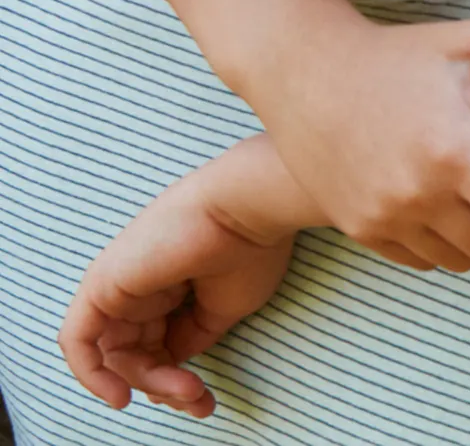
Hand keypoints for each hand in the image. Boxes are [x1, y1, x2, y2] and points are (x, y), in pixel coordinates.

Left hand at [58, 158, 298, 417]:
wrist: (249, 209)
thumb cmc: (250, 250)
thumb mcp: (224, 309)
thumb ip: (191, 337)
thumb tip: (172, 363)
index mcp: (169, 287)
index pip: (157, 344)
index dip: (175, 377)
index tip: (203, 397)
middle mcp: (139, 287)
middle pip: (135, 352)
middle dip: (163, 384)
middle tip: (196, 400)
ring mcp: (119, 285)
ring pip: (114, 353)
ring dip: (147, 381)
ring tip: (185, 390)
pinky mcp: (103, 285)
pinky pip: (79, 340)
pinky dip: (91, 372)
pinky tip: (120, 395)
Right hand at [251, 3, 469, 271]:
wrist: (303, 72)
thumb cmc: (394, 54)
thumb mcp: (466, 42)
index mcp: (455, 152)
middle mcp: (418, 195)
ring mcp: (384, 217)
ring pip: (460, 261)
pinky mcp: (358, 229)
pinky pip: (419, 261)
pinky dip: (441, 245)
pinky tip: (448, 210)